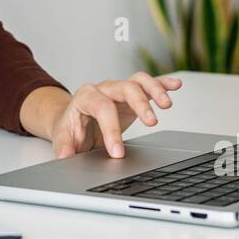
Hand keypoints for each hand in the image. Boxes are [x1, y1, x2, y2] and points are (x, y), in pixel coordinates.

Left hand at [47, 73, 182, 158]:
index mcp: (86, 97)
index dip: (111, 129)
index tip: (118, 153)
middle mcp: (104, 89)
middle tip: (152, 123)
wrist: (73, 120)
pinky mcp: (132, 95)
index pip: (102, 108)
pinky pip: (148, 85)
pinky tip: (175, 87)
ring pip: (139, 81)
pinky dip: (163, 84)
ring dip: (155, 89)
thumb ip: (64, 147)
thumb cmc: (71, 128)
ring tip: (167, 104)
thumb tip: (64, 157)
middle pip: (125, 88)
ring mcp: (119, 90)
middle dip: (140, 104)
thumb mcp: (63, 139)